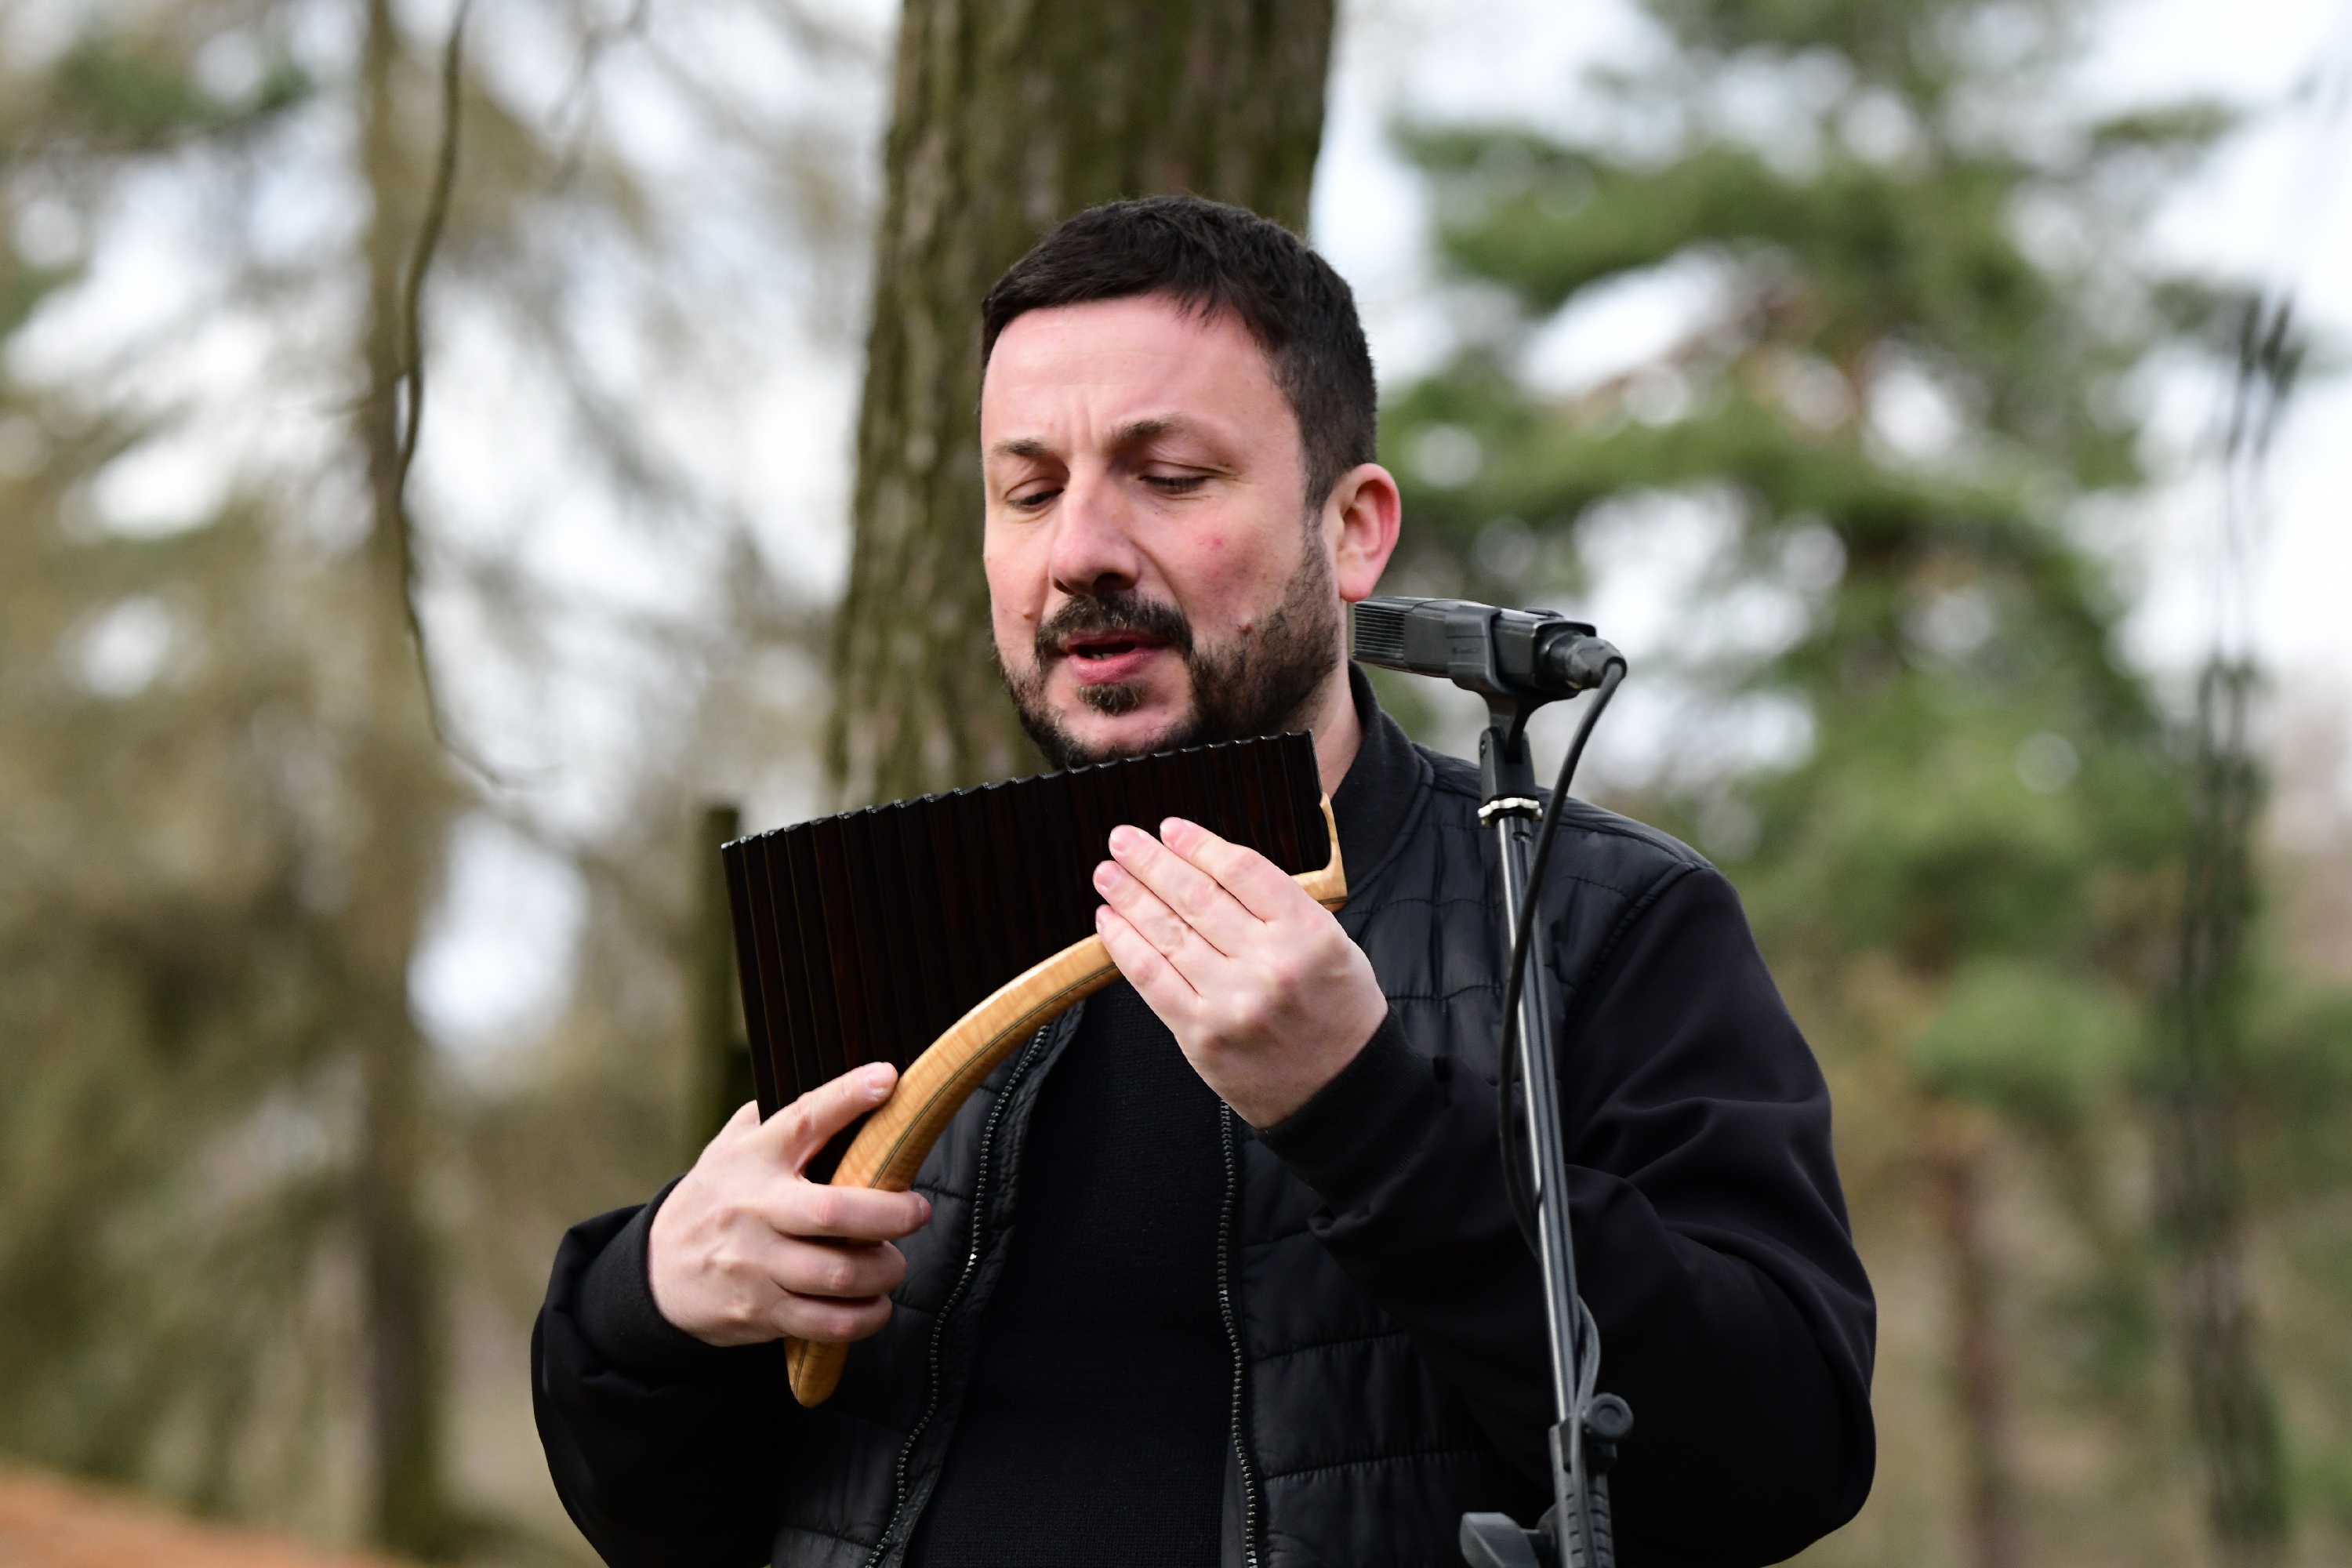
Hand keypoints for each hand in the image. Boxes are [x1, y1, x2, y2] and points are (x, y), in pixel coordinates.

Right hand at [647, 1064, 933, 1347]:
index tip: (888, 1079)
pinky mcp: (761, 1311)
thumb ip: (780, 1119)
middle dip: (892, 1214)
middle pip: (834, 1212)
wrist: (656, 1271)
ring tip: (892, 1263)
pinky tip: (876, 1302)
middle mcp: (755, 1208)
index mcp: (754, 1157)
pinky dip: (867, 1316)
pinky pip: (828, 1322)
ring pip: (839, 1274)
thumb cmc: (717, 1197)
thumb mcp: (733, 1147)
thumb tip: (856, 1088)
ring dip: (885, 1270)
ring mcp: (756, 1264)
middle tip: (917, 1211)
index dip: (848, 1097)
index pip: (804, 1119)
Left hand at [1093, 816, 1388, 1126]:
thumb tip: (1210, 867)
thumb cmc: (1338, 1013)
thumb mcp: (1333, 946)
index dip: (1199, 844)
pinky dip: (1125, 946)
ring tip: (1108, 874)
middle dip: (1152, 862)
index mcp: (1308, 933)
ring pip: (1167, 934)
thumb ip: (1281, 908)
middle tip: (1122, 839)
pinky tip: (1109, 921)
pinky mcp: (1201, 1035)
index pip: (1242, 870)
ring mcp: (1231, 1002)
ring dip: (1130, 897)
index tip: (1171, 828)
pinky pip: (1151, 979)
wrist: (1342, 1093)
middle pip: (1196, 897)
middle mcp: (1269, 964)